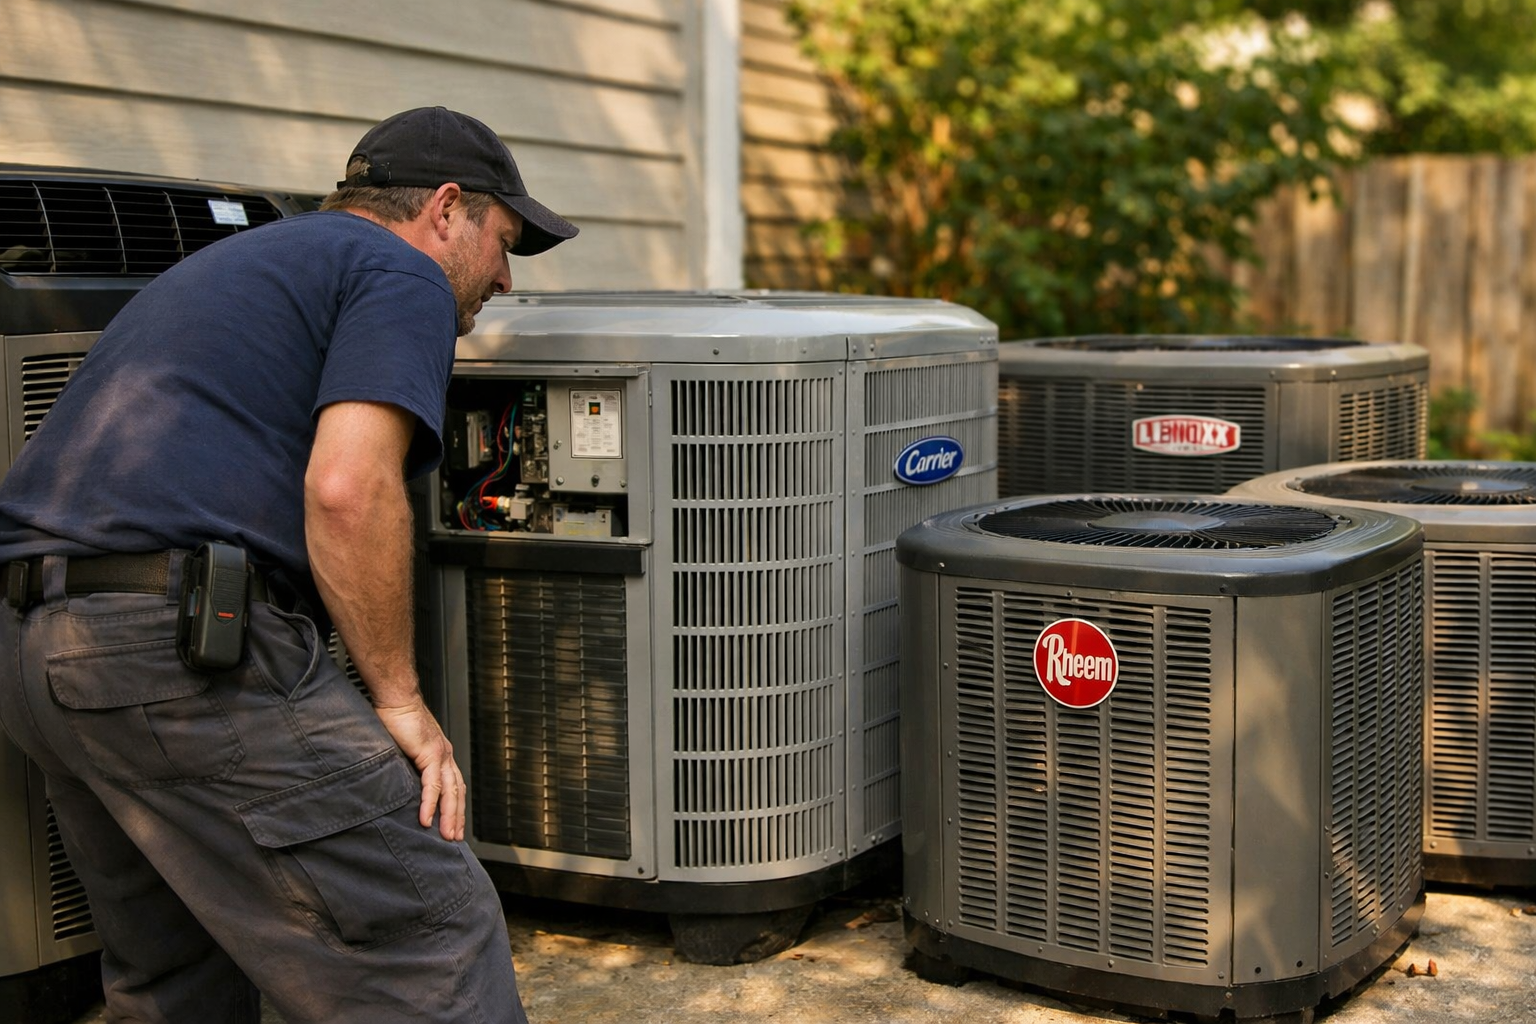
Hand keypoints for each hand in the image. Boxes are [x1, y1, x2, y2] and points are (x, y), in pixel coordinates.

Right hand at [373, 698, 464, 840]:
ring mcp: (439, 754)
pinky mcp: (429, 753)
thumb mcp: (401, 748)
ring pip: (449, 791)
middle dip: (456, 817)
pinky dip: (430, 803)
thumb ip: (404, 765)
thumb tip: (397, 783)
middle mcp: (444, 754)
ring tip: (446, 836)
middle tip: (455, 839)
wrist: (395, 697)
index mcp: (440, 753)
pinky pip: (432, 784)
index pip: (453, 784)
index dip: (455, 806)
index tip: (453, 824)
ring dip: (448, 816)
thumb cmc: (394, 717)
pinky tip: (426, 819)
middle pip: (456, 791)